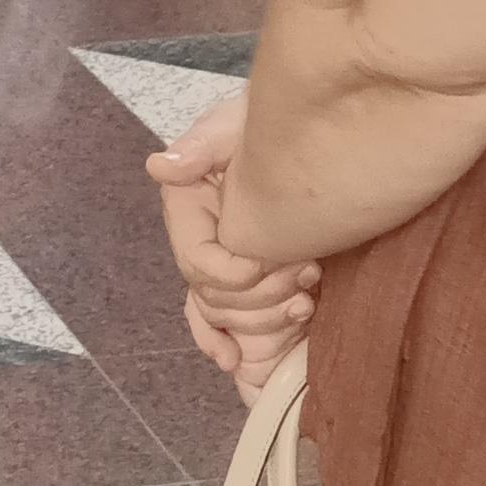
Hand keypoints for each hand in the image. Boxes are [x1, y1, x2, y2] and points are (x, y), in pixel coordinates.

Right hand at [147, 90, 316, 388]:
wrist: (325, 137)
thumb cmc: (279, 125)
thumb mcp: (241, 123)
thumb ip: (204, 143)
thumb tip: (160, 166)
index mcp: (190, 208)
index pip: (196, 260)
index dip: (228, 272)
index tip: (264, 265)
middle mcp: (201, 240)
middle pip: (211, 298)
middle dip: (258, 298)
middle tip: (308, 274)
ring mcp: (224, 266)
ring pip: (224, 318)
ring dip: (264, 321)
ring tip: (308, 302)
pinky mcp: (248, 284)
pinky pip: (224, 327)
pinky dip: (228, 347)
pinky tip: (236, 362)